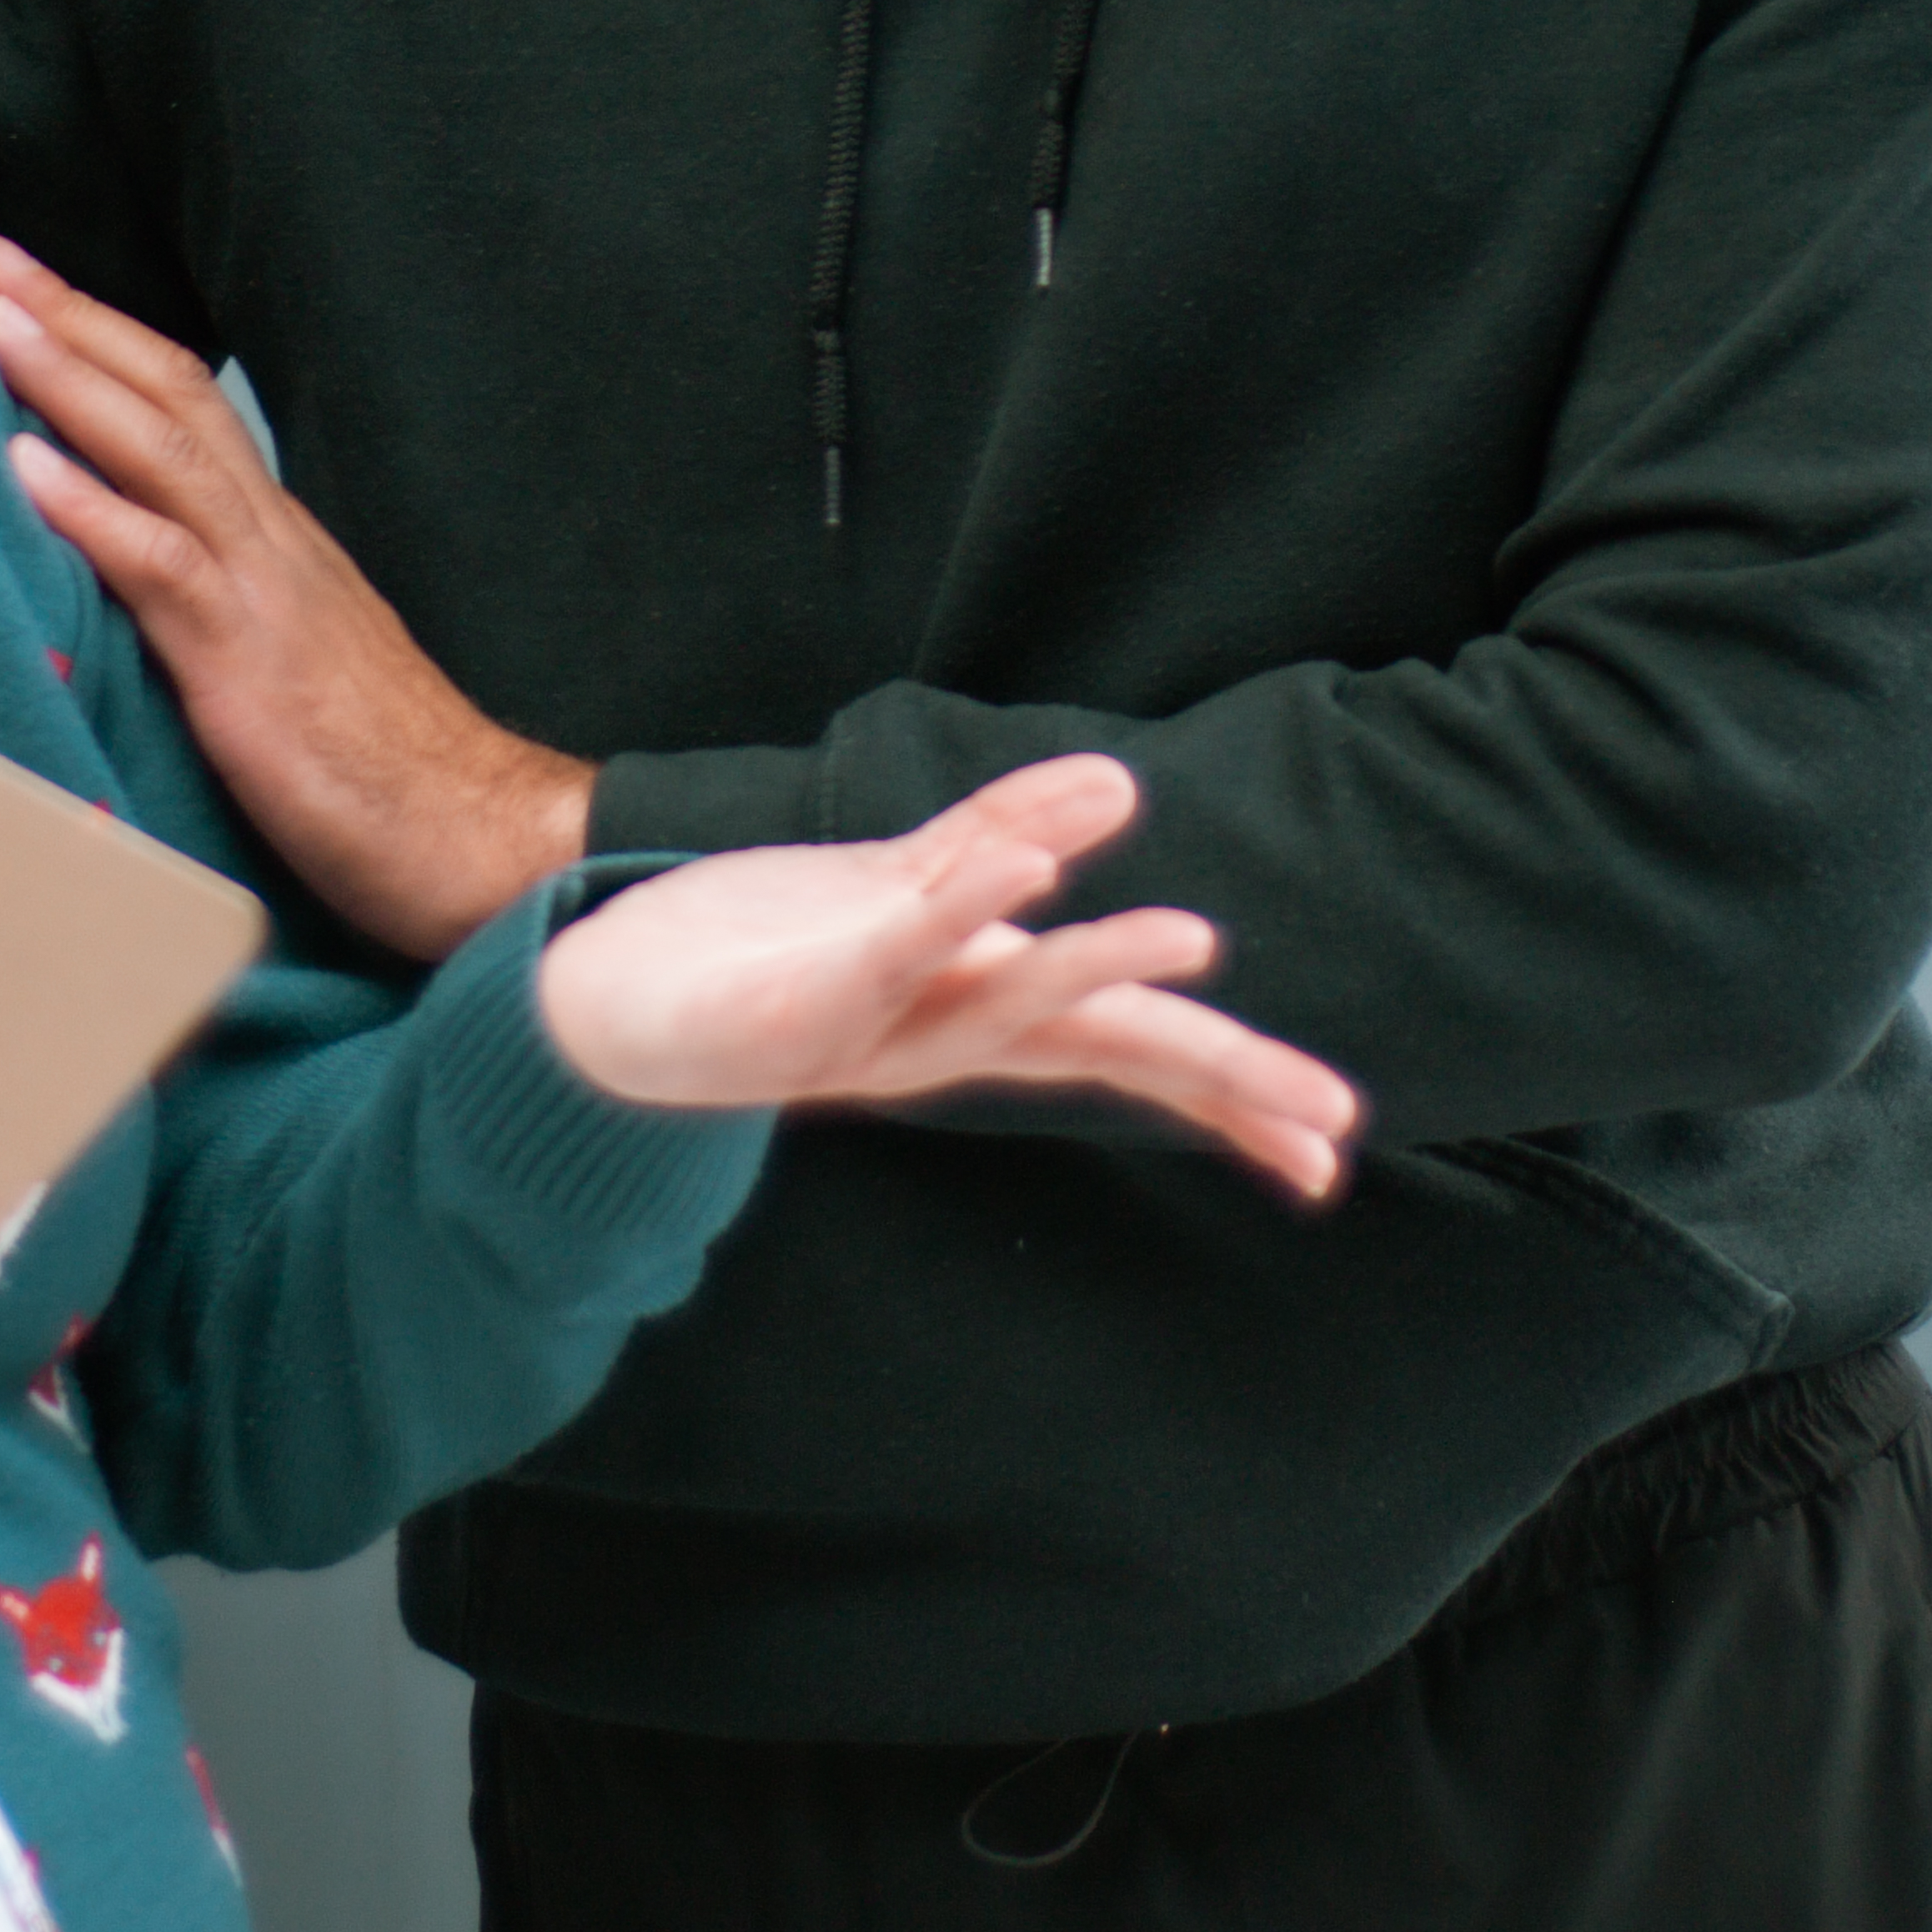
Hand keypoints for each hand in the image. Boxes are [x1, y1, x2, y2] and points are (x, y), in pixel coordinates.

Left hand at [0, 242, 590, 959]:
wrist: (478, 838)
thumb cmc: (385, 775)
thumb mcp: (290, 667)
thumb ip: (224, 612)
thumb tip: (146, 589)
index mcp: (279, 541)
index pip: (187, 407)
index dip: (106, 340)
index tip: (27, 287)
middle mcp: (272, 542)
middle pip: (169, 396)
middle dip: (74, 318)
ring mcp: (263, 596)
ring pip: (162, 454)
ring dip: (70, 379)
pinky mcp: (249, 668)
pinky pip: (164, 566)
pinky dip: (92, 507)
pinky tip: (27, 466)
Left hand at [538, 754, 1358, 1204]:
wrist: (600, 995)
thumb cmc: (761, 950)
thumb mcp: (898, 890)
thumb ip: (1002, 838)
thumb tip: (1117, 791)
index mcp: (982, 1012)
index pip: (1135, 1051)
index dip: (1235, 1093)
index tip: (1331, 1140)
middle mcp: (946, 1032)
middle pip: (1105, 1051)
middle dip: (1219, 1080)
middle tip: (1326, 1121)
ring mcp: (879, 1020)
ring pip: (1010, 1001)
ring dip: (1099, 968)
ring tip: (1196, 942)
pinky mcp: (804, 991)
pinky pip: (897, 939)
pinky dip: (964, 905)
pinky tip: (1026, 870)